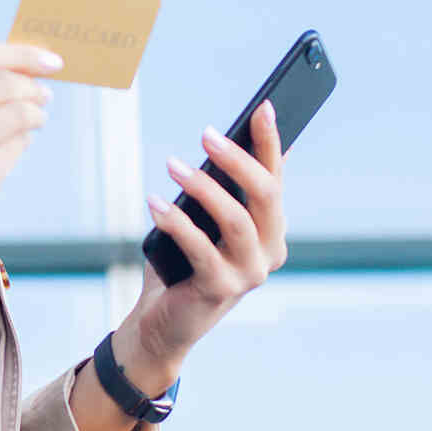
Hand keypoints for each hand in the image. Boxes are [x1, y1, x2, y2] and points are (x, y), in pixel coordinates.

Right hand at [0, 41, 62, 283]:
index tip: (52, 60)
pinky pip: (17, 146)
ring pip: (16, 113)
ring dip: (34, 114)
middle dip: (32, 87)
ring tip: (35, 119)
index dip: (22, 54)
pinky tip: (13, 147)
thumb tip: (25, 66)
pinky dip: (22, 142)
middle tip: (44, 95)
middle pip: (2, 82)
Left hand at [119, 101, 288, 377]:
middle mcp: (270, 252)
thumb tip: (227, 141)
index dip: (270, 141)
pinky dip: (177, 222)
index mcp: (271, 230)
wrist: (162, 324)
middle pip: (265, 196)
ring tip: (173, 164)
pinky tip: (155, 202)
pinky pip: (201, 249)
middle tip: (207, 134)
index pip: (276, 177)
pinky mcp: (222, 290)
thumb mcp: (204, 222)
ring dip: (204, 187)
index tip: (262, 106)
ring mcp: (250, 273)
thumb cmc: (182, 265)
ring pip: (237, 220)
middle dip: (238, 160)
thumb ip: (222, 191)